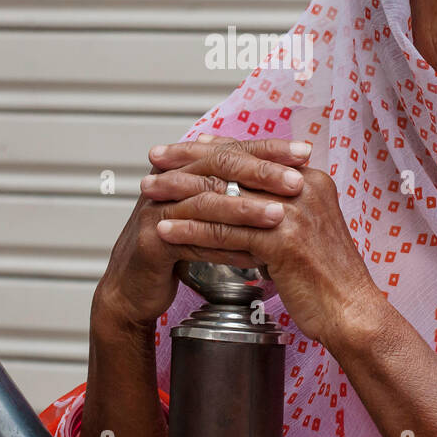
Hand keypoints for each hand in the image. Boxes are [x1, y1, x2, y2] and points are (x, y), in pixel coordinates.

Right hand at [93, 136, 314, 329]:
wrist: (133, 288)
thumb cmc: (176, 248)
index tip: (303, 152)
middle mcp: (167, 180)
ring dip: (246, 209)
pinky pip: (194, 240)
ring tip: (281, 215)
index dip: (268, 149)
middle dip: (261, 172)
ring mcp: (155, 209)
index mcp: (183, 168)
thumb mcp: (207, 213)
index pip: (232, 148)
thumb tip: (285, 175)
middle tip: (296, 180)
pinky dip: (227, 248)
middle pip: (218, 166)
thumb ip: (234, 190)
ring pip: (207, 202)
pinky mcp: (151, 242)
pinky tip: (255, 256)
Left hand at [146, 137, 381, 345]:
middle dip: (188, 163)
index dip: (210, 148)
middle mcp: (304, 186)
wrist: (351, 312)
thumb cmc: (324, 277)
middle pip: (233, 166)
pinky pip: (226, 232)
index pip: (250, 152)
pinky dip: (191, 230)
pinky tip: (165, 231)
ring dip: (181, 194)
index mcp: (309, 178)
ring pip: (225, 196)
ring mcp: (296, 212)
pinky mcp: (284, 240)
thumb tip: (237, 195)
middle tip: (153, 164)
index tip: (178, 149)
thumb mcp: (302, 229)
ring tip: (150, 195)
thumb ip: (275, 207)